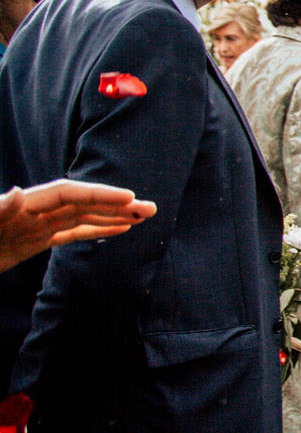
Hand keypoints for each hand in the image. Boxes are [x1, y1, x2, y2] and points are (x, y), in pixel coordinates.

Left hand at [0, 180, 155, 273]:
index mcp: (23, 205)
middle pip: (83, 203)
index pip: (69, 194)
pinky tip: (119, 230)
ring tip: (144, 217)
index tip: (128, 199)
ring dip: (114, 216)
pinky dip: (97, 230)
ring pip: (83, 217)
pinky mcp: (35, 240)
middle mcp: (34, 211)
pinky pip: (72, 233)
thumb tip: (17, 192)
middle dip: (117, 204)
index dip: (99, 194)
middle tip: (151, 208)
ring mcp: (36, 225)